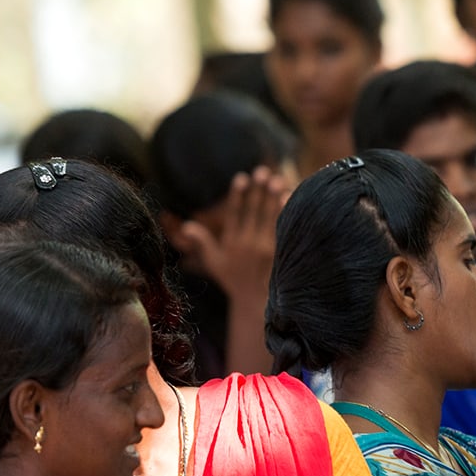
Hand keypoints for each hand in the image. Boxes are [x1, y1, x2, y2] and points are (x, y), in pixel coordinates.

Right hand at [178, 166, 286, 301]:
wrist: (256, 304)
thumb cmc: (234, 280)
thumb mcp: (214, 262)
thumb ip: (202, 242)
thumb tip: (185, 225)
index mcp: (232, 243)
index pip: (235, 214)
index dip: (237, 195)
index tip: (241, 177)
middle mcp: (248, 244)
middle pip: (254, 212)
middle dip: (258, 190)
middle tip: (262, 171)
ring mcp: (266, 249)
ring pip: (270, 218)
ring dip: (273, 197)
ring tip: (276, 179)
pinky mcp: (280, 254)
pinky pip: (284, 230)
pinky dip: (286, 214)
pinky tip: (290, 199)